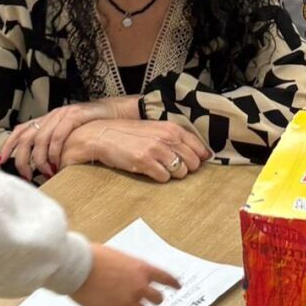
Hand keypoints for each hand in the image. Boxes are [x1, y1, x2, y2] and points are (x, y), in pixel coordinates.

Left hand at [0, 102, 141, 180]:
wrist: (112, 113)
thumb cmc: (91, 129)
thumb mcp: (68, 136)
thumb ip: (53, 147)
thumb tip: (40, 168)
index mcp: (46, 119)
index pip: (20, 130)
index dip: (8, 145)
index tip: (0, 161)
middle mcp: (51, 116)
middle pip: (26, 137)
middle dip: (22, 158)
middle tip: (26, 175)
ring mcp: (62, 115)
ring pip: (40, 138)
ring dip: (40, 159)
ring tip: (45, 172)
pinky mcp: (74, 116)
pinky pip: (58, 135)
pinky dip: (54, 151)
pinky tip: (56, 163)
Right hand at [63, 120, 210, 183]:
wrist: (102, 135)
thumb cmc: (129, 133)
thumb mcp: (155, 129)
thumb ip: (176, 139)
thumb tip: (203, 154)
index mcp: (171, 128)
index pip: (198, 146)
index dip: (199, 157)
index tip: (194, 162)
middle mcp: (166, 137)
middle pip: (193, 162)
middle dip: (186, 168)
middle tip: (172, 166)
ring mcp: (156, 150)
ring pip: (181, 172)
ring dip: (172, 174)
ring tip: (158, 167)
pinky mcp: (145, 162)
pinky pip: (164, 178)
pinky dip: (159, 178)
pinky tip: (149, 170)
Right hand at [77, 244, 178, 305]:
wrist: (77, 267)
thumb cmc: (93, 257)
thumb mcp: (118, 257)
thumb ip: (130, 269)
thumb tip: (130, 278)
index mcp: (141, 269)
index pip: (165, 278)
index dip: (173, 283)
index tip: (178, 287)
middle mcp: (139, 286)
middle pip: (158, 299)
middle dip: (153, 299)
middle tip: (147, 299)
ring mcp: (127, 301)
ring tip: (124, 303)